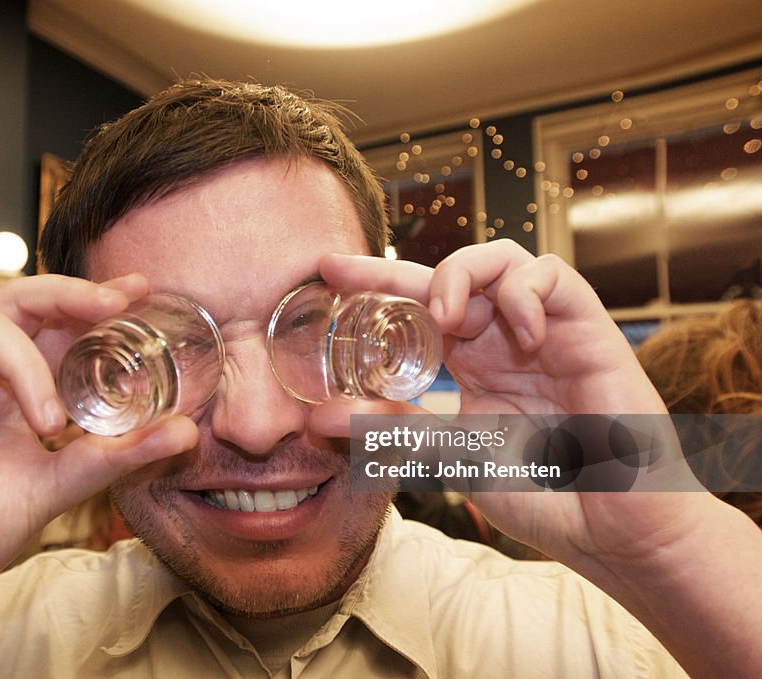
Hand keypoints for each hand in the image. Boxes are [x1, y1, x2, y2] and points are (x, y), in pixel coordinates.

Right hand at [0, 273, 197, 627]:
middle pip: (24, 301)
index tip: (141, 291)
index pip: (59, 329)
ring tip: (44, 423)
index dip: (96, 305)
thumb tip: (186, 431)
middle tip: (111, 305)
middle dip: (71, 295)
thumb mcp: (53, 490)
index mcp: (17, 390)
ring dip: (24, 363)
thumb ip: (112, 457)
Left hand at [310, 241, 700, 567]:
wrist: (614, 529)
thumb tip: (318, 417)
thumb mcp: (449, 457)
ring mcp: (546, 330)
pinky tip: (518, 335)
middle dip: (399, 269)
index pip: (417, 309)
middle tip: (355, 278)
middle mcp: (504, 339)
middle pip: (451, 274)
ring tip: (445, 320)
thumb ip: (393, 430)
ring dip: (462, 275)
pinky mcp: (588, 328)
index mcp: (472, 364)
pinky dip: (525, 293)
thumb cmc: (544, 493)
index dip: (375, 284)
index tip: (325, 271)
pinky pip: (554, 276)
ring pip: (503, 258)